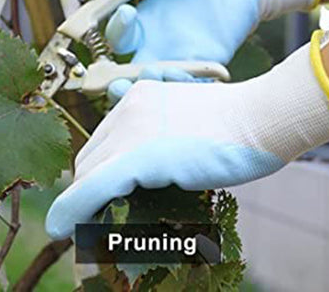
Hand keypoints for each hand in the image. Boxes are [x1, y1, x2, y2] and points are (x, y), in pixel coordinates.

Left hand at [45, 35, 328, 238]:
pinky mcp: (138, 157)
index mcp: (143, 94)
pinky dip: (71, 214)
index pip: (103, 141)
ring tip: (93, 233)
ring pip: (86, 177)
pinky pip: (89, 192)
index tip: (103, 200)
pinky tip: (65, 230)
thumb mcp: (193, 117)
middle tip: (101, 220)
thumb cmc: (240, 122)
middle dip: (89, 191)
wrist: (262, 116)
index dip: (97, 174)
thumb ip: (164, 129)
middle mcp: (130, 106)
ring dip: (84, 207)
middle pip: (89, 158)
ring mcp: (132, 131)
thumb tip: (143, 159)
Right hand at [85, 0, 319, 97]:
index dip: (114, 31)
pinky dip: (188, 84)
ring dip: (153, 84)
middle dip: (118, 83)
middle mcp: (156, 48)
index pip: (114, 39)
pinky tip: (184, 77)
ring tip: (153, 73)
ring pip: (159, 85)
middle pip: (128, 77)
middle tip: (117, 80)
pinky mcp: (210, 62)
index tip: (127, 11)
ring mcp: (182, 58)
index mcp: (140, 26)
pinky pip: (195, 82)